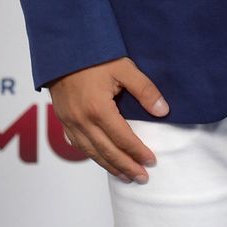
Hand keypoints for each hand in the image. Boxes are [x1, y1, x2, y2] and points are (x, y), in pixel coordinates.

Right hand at [48, 56, 169, 182]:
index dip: (138, 152)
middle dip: (126, 167)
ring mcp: (70, 122)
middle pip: (107, 152)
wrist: (63, 48)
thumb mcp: (124, 67)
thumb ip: (144, 90)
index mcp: (98, 110)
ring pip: (91, 152)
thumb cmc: (94, 55)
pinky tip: (100, 158)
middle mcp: (82, 121)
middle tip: (142, 178)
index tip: (151, 161)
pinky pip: (77, 145)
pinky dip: (92, 155)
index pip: (123, 139)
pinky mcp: (63, 119)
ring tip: (125, 176)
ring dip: (109, 166)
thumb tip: (163, 111)